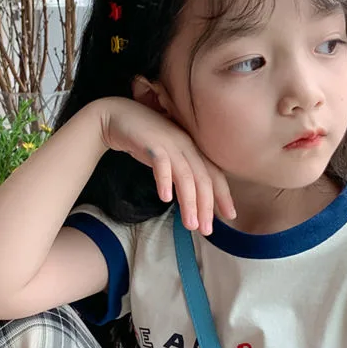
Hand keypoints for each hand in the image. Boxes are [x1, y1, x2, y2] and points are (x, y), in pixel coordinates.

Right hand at [97, 97, 234, 234]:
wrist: (116, 117)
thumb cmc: (144, 140)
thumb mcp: (169, 156)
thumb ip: (181, 172)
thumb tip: (194, 199)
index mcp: (193, 148)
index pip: (214, 174)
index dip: (223, 195)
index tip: (230, 216)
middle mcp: (185, 145)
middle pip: (202, 178)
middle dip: (207, 206)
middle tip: (206, 230)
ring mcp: (169, 143)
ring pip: (185, 175)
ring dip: (189, 201)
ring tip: (190, 224)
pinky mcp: (150, 142)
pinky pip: (161, 163)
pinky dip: (164, 181)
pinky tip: (165, 199)